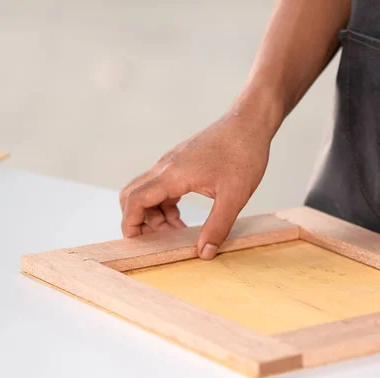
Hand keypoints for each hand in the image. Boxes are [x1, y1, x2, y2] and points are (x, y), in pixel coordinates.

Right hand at [119, 113, 271, 259]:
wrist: (250, 122)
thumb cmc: (243, 154)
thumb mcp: (234, 197)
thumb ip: (218, 227)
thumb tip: (204, 253)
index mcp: (172, 174)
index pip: (135, 201)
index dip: (130, 225)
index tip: (137, 244)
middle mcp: (166, 167)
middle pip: (133, 196)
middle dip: (140, 221)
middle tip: (160, 241)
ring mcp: (172, 163)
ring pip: (148, 192)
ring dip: (155, 215)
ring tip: (178, 232)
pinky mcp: (182, 162)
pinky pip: (162, 186)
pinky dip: (165, 205)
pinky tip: (182, 217)